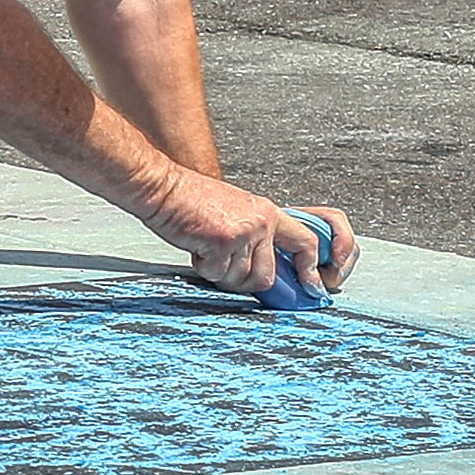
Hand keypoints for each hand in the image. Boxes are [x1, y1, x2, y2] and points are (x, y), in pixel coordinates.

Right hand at [175, 185, 356, 300]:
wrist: (162, 188)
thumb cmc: (191, 200)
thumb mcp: (237, 211)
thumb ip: (256, 236)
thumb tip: (266, 268)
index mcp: (269, 213)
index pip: (307, 243)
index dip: (311, 270)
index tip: (311, 286)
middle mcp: (262, 222)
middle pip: (268, 275)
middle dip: (245, 281)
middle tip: (226, 270)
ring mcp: (244, 232)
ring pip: (242, 278)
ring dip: (222, 273)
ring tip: (208, 252)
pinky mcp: (223, 242)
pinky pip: (218, 274)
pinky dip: (204, 267)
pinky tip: (197, 248)